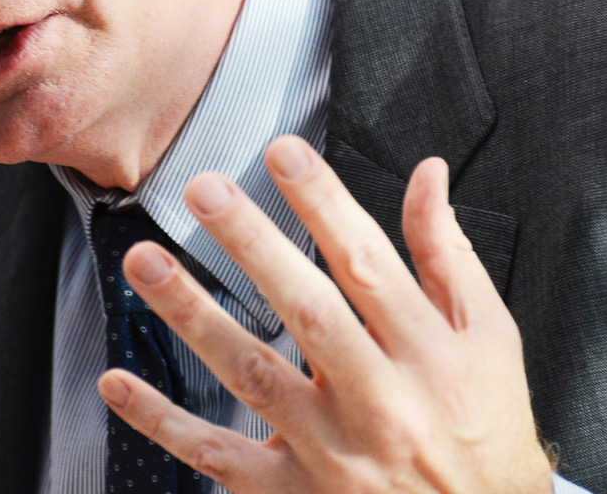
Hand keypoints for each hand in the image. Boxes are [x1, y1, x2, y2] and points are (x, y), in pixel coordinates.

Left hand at [98, 135, 552, 493]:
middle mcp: (380, 401)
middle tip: (203, 189)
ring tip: (143, 259)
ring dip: (192, 314)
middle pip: (307, 312)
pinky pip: (217, 455)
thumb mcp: (489, 339)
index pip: (369, 264)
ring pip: (252, 375)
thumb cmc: (486, 425)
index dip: (325, 203)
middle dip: (252, 245)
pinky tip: (117, 380)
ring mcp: (331, 453)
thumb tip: (427, 172)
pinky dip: (162, 421)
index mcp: (430, 354)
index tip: (283, 151)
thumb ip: (448, 254)